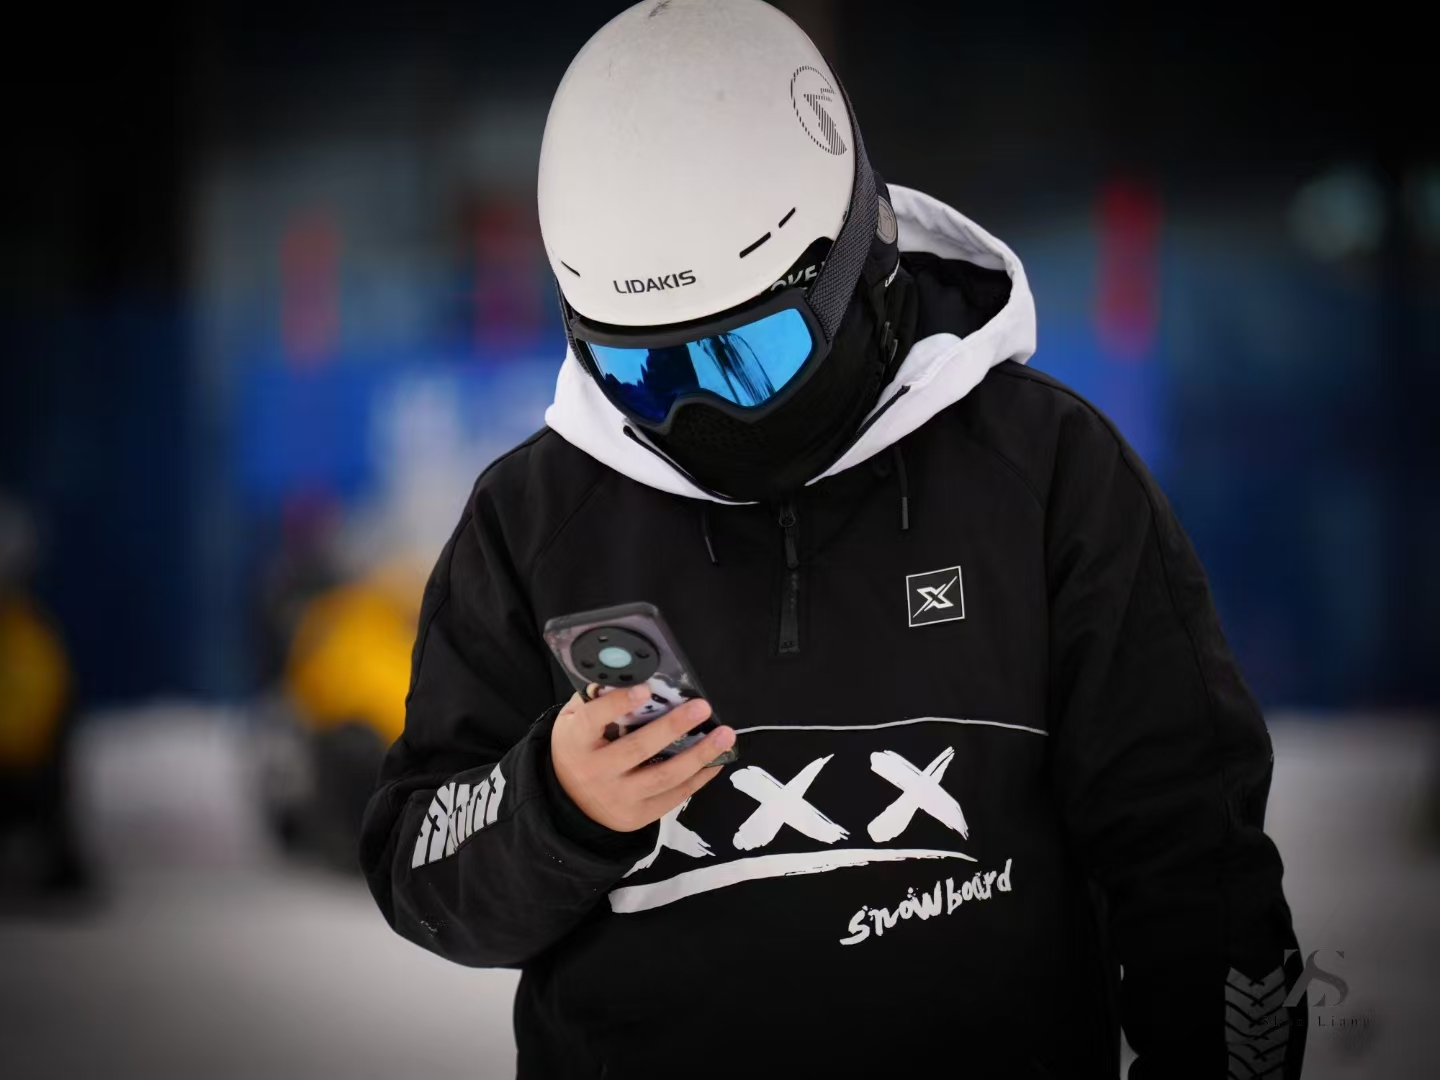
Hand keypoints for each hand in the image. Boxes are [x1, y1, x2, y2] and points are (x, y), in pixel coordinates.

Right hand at [550, 683, 735, 832]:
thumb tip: (635, 674)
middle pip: (638, 749)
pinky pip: (674, 796)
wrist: (569, 803)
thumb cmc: (579, 749)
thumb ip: (596, 699)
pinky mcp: (637, 816)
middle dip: (673, 727)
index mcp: (575, 742)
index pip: (593, 720)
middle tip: (702, 707)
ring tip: (725, 736)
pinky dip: (699, 778)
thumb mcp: (574, 721)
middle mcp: (595, 772)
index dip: (617, 704)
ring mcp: (617, 798)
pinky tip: (717, 760)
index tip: (645, 689)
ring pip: (664, 776)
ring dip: (699, 755)